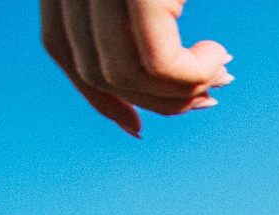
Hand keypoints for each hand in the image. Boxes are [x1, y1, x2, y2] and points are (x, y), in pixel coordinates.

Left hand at [40, 0, 232, 137]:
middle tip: (208, 98)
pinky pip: (159, 63)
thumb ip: (132, 22)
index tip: (136, 128)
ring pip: (122, 74)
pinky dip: (195, 75)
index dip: (97, 96)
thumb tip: (156, 97)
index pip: (59, 47)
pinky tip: (219, 55)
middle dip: (155, 101)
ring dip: (179, 91)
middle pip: (94, 69)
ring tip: (218, 73)